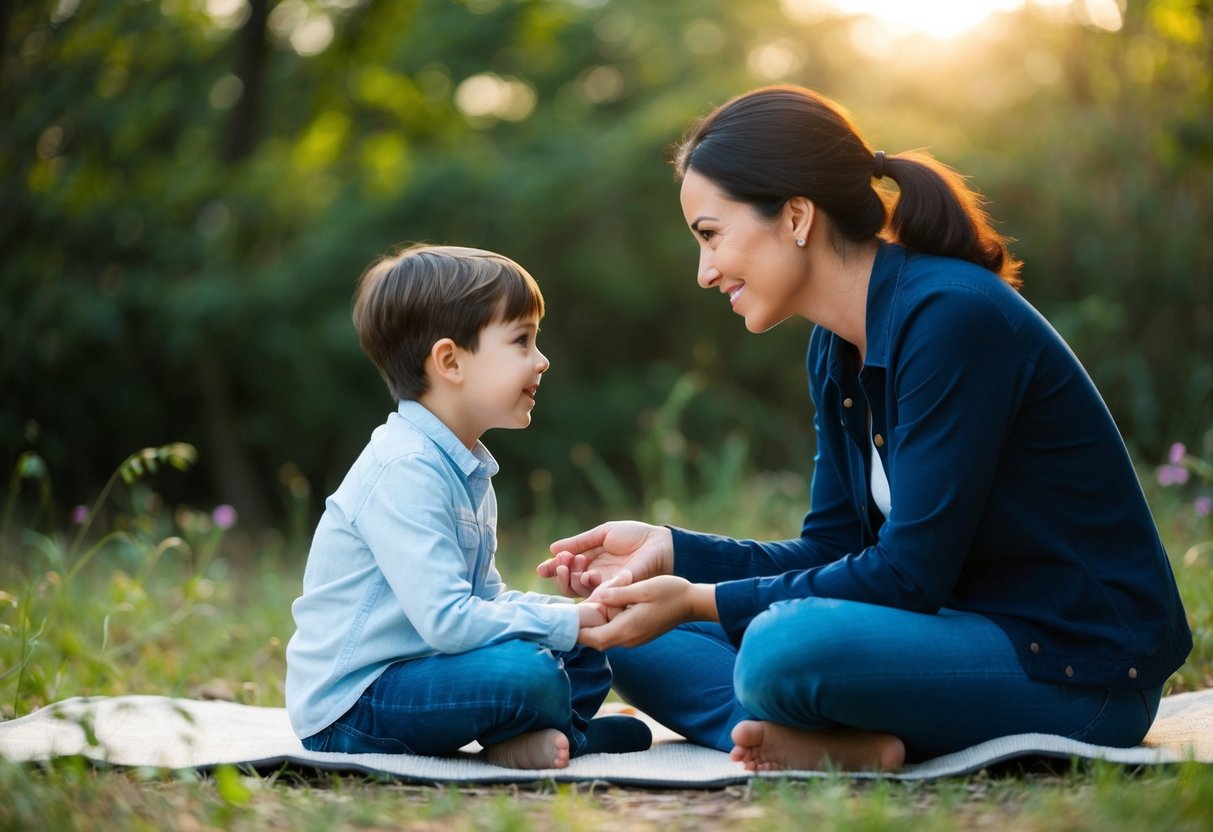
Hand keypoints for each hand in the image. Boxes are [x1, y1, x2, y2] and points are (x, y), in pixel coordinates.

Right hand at [538, 521, 673, 597]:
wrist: (657, 544)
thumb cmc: (633, 536)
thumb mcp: (602, 534)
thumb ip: (579, 542)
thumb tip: (552, 548)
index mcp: (591, 561)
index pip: (566, 570)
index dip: (553, 568)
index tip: (544, 564)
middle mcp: (594, 576)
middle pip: (567, 583)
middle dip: (558, 574)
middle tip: (560, 562)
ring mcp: (602, 585)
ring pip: (575, 591)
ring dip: (569, 577)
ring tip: (573, 561)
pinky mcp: (612, 592)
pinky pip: (592, 595)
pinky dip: (584, 584)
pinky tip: (586, 572)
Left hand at [575, 575, 716, 649]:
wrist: (693, 603)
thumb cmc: (670, 593)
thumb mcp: (642, 588)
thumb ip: (618, 594)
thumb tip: (597, 596)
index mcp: (626, 629)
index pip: (591, 638)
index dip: (575, 631)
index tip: (563, 619)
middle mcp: (627, 639)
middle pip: (594, 640)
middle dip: (582, 627)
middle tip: (569, 609)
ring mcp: (633, 638)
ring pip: (604, 636)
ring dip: (594, 624)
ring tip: (583, 605)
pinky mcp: (638, 633)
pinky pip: (615, 632)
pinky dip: (606, 622)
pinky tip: (604, 606)